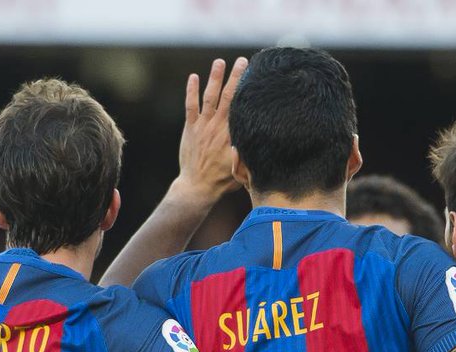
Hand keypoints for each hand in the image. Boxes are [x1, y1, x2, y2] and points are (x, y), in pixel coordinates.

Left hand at [174, 57, 247, 199]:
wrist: (198, 187)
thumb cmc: (223, 180)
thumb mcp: (244, 167)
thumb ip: (250, 150)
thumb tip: (264, 137)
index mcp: (233, 134)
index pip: (242, 107)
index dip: (248, 90)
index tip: (257, 75)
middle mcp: (218, 126)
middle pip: (229, 96)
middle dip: (236, 76)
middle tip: (243, 60)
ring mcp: (203, 126)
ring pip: (210, 96)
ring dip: (215, 77)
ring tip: (220, 61)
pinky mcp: (190, 129)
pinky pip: (191, 106)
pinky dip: (192, 90)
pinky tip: (194, 77)